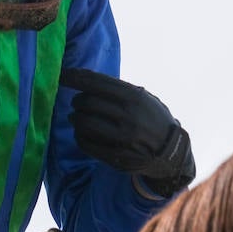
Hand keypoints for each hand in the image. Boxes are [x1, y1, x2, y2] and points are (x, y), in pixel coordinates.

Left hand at [59, 67, 195, 196]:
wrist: (171, 152)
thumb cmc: (152, 118)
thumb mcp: (143, 98)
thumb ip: (118, 90)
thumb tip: (83, 78)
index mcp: (134, 97)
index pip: (95, 82)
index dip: (73, 77)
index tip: (60, 75)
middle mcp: (128, 116)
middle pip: (86, 102)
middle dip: (76, 100)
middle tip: (76, 102)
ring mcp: (122, 138)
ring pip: (83, 123)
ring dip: (74, 118)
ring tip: (75, 116)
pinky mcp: (116, 156)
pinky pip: (86, 143)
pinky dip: (79, 136)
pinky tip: (81, 132)